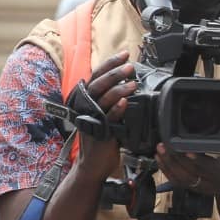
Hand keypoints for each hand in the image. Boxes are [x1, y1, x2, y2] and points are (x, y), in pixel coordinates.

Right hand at [75, 52, 135, 178]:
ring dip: (119, 88)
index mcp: (86, 100)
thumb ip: (110, 101)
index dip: (109, 64)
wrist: (93, 165)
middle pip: (98, 84)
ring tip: (133, 83)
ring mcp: (91, 119)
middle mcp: (86, 107)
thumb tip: (127, 83)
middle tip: (130, 65)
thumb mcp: (104, 115)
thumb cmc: (100, 139)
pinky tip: (126, 101)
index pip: (96, 76)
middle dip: (114, 72)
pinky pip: (108, 117)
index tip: (124, 54)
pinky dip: (117, 108)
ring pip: (103, 99)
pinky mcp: (99, 132)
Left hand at [154, 145, 219, 201]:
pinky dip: (167, 171)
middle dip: (175, 159)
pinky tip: (160, 160)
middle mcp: (211, 180)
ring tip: (160, 150)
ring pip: (181, 178)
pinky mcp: (194, 186)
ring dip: (168, 165)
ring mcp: (201, 185)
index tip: (186, 151)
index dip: (197, 160)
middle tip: (164, 144)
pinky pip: (178, 182)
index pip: (209, 167)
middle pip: (190, 172)